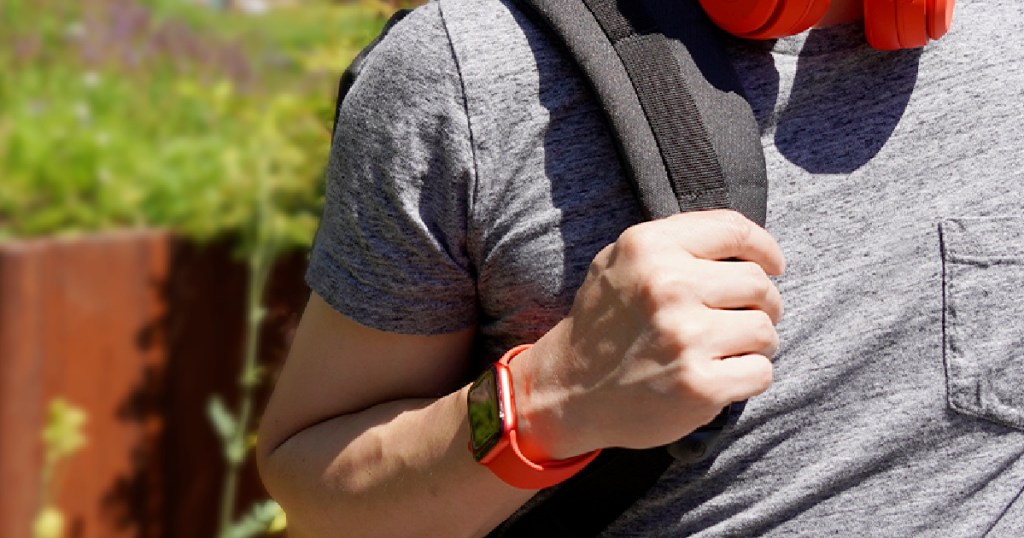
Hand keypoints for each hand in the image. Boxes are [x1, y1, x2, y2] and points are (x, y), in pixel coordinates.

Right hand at [515, 209, 784, 460]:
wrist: (567, 390)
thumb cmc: (604, 322)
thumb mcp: (620, 260)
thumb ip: (676, 241)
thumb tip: (750, 246)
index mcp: (649, 247)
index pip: (735, 231)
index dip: (765, 249)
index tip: (773, 266)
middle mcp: (667, 286)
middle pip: (759, 285)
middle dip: (762, 304)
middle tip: (741, 320)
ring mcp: (684, 337)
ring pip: (765, 330)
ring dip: (755, 344)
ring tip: (726, 350)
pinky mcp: (698, 384)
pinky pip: (760, 372)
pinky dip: (748, 377)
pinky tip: (720, 377)